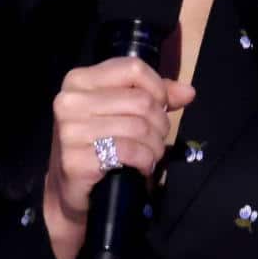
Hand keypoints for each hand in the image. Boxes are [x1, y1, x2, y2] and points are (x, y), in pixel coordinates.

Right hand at [39, 57, 196, 258]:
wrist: (70, 190)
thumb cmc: (98, 144)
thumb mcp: (121, 112)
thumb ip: (153, 97)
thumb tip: (188, 92)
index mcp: (79, 80)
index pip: (132, 68)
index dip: (157, 88)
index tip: (160, 107)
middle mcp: (69, 101)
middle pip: (140, 101)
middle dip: (159, 123)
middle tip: (156, 139)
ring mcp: (70, 131)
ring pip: (139, 127)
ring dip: (155, 145)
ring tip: (151, 154)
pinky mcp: (75, 159)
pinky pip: (129, 151)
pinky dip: (145, 160)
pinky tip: (142, 166)